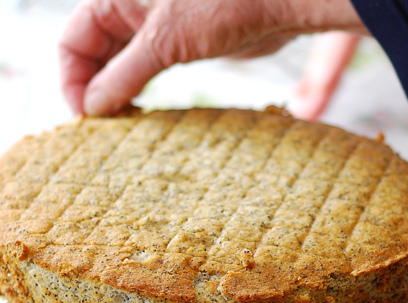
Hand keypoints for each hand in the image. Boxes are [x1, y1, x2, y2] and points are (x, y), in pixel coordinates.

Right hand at [59, 0, 365, 115]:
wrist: (274, 3)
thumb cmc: (223, 2)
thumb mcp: (166, 39)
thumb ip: (126, 72)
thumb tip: (95, 105)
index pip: (74, 39)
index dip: (73, 78)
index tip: (86, 115)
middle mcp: (131, 9)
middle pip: (94, 52)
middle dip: (94, 86)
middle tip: (103, 125)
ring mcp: (156, 26)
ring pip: (120, 62)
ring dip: (117, 91)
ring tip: (119, 122)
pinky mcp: (180, 42)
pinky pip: (148, 68)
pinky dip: (140, 88)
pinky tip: (141, 109)